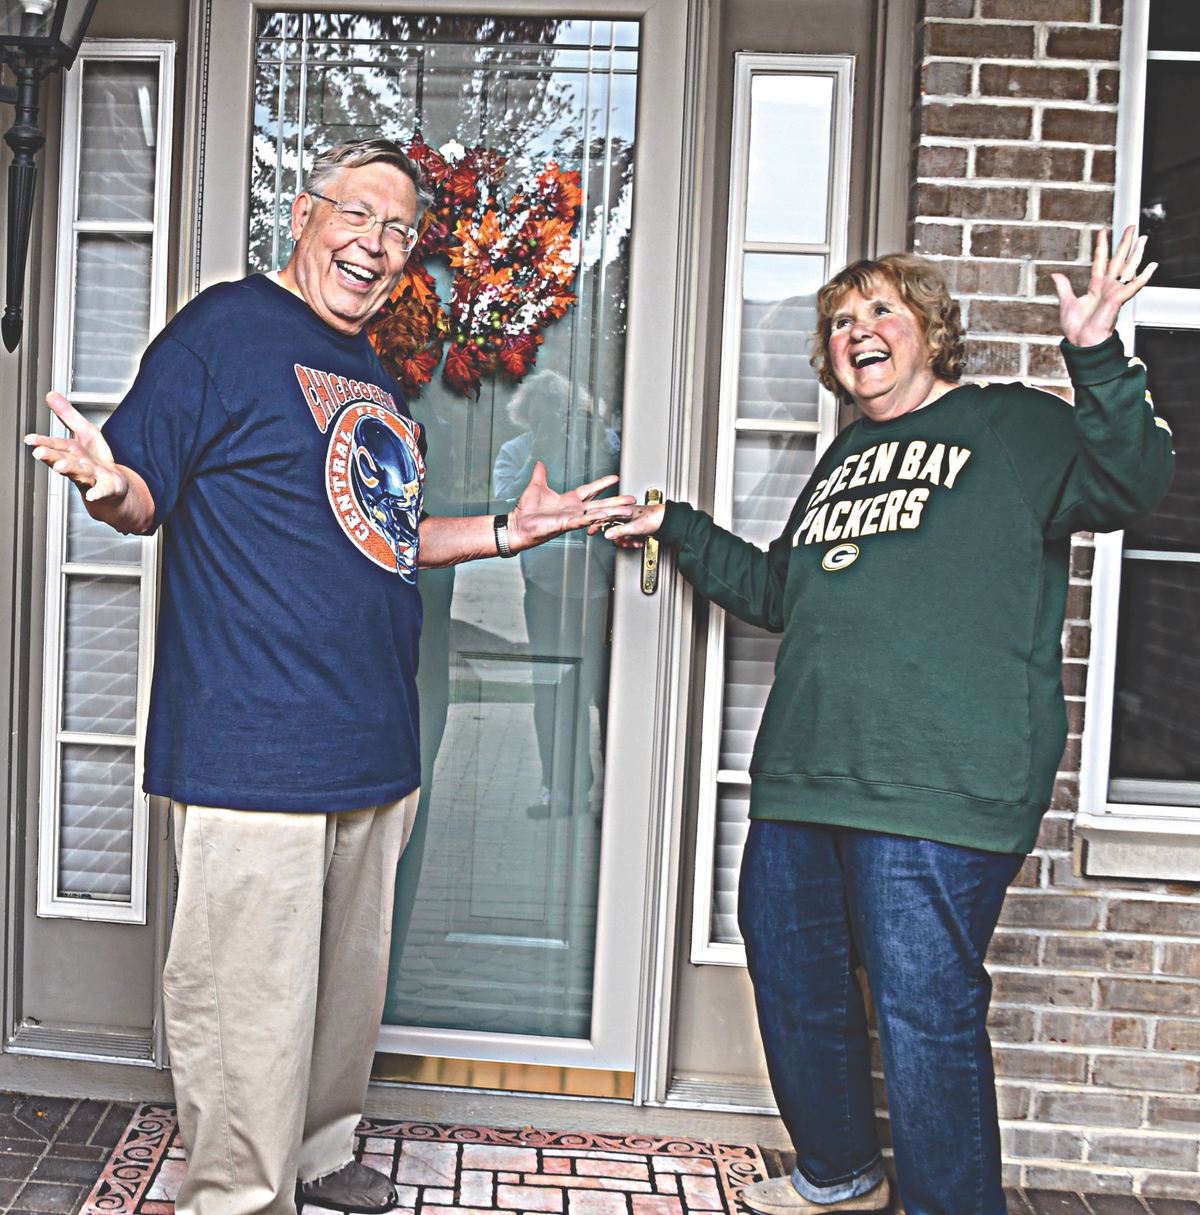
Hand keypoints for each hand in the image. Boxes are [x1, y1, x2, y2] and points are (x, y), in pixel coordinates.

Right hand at [25, 391, 153, 532]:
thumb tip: (50, 395)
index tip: (30, 440)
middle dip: (52, 456)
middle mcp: (80, 465)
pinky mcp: (109, 487)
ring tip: (60, 466)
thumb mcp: (85, 432)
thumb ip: (68, 415)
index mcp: (73, 452)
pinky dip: (98, 492)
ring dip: (70, 469)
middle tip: (39, 452)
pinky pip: (103, 490)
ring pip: (80, 473)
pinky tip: (93, 494)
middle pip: (65, 459)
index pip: (57, 445)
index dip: (43, 442)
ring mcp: (94, 477)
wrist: (114, 486)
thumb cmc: (96, 459)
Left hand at [506, 461, 635, 550]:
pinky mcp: (566, 524)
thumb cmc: (526, 511)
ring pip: (597, 514)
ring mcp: (571, 518)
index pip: (590, 490)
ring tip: (627, 510)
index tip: (615, 478)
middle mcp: (573, 510)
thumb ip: (540, 475)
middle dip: (617, 502)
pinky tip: (605, 515)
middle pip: (600, 504)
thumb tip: (540, 464)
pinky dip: (594, 518)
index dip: (603, 484)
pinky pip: (583, 520)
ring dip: (613, 512)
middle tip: (631, 499)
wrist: (517, 525)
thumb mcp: (536, 487)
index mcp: (568, 500)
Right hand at [595, 502, 664, 548]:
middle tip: (620, 542)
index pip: (605, 516)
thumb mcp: (634, 527)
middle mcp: (625, 514)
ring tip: (633, 543)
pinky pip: (629, 535)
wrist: (669, 521)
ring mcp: (631, 520)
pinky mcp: (636, 526)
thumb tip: (607, 535)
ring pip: (621, 533)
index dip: (597, 523)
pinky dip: (632, 540)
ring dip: (626, 540)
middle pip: (613, 527)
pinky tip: (638, 542)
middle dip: (617, 537)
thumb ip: (619, 531)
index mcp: (623, 510)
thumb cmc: (655, 518)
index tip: (591, 530)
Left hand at [1052, 226, 1155, 347]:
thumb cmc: (1076, 327)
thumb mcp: (1066, 302)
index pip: (1101, 260)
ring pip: (1128, 267)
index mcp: (1096, 286)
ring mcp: (1115, 292)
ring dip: (1137, 252)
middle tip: (1132, 226)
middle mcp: (1108, 286)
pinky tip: (1152, 266)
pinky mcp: (1119, 299)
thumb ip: (1064, 287)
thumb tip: (1056, 274)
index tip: (1103, 231)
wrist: (1081, 341)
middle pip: (1118, 259)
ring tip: (1144, 237)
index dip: (1102, 245)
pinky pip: (1133, 286)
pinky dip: (1143, 276)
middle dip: (1125, 242)